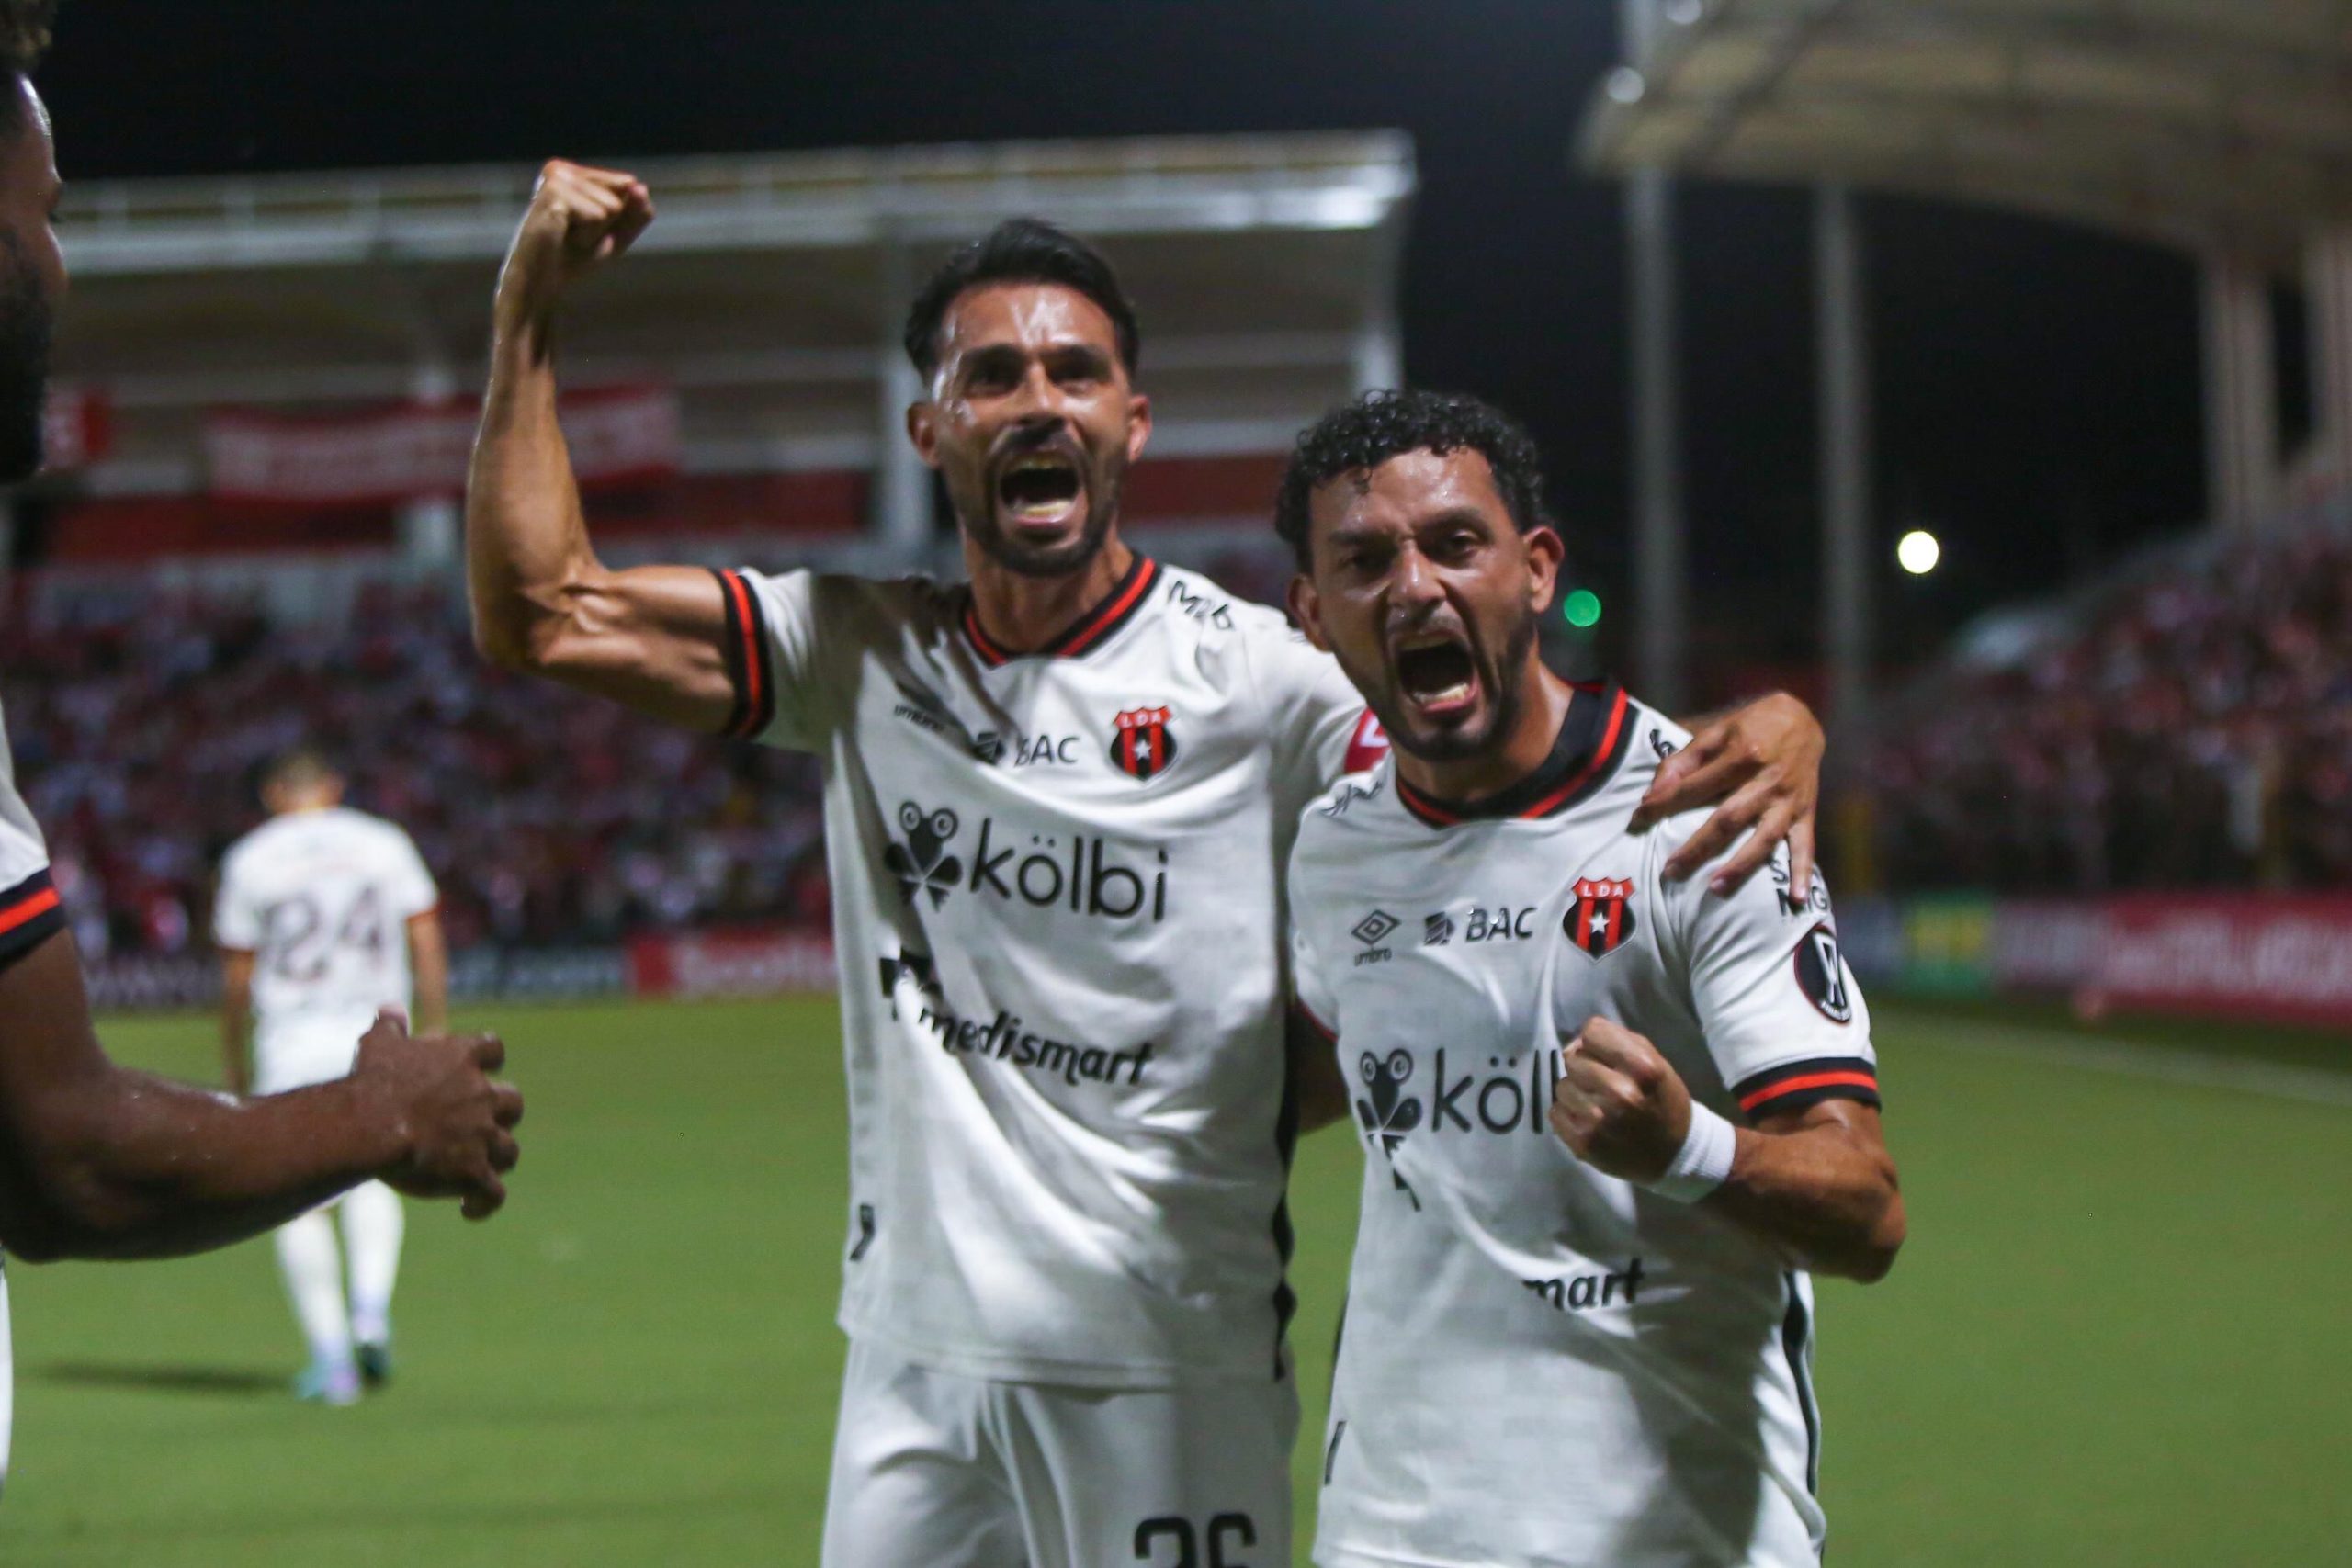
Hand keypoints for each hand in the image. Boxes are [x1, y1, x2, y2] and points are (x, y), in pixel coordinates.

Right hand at [349, 1008, 523, 1220]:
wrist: (369, 1126)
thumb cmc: (371, 1082)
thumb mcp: (378, 1045)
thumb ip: (390, 1026)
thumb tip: (389, 1007)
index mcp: (463, 1060)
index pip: (493, 1049)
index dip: (488, 1059)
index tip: (479, 1068)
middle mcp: (482, 1096)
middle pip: (513, 1103)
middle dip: (501, 1114)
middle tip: (477, 1124)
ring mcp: (482, 1136)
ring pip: (509, 1150)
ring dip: (496, 1158)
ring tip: (475, 1169)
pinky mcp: (474, 1173)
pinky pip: (493, 1194)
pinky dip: (485, 1203)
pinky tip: (469, 1209)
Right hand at [493, 160, 654, 336]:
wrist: (539, 284)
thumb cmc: (573, 258)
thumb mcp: (615, 234)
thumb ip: (636, 211)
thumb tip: (639, 186)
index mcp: (573, 172)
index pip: (627, 186)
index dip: (615, 219)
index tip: (586, 229)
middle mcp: (561, 169)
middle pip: (621, 194)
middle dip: (606, 225)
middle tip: (575, 237)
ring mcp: (556, 179)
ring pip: (612, 206)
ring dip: (595, 232)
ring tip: (567, 237)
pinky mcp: (554, 194)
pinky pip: (598, 216)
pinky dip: (587, 236)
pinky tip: (562, 238)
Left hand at [1549, 1017, 1691, 1184]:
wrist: (1673, 1155)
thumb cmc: (1663, 1101)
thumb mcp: (1655, 1062)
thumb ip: (1617, 1041)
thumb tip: (1574, 1044)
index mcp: (1642, 1068)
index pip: (1592, 1032)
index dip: (1597, 1042)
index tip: (1607, 1056)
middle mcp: (1619, 1092)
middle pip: (1573, 1059)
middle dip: (1586, 1067)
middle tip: (1603, 1084)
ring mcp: (1598, 1119)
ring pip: (1562, 1086)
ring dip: (1576, 1092)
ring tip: (1597, 1104)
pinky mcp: (1582, 1142)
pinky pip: (1556, 1113)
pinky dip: (1569, 1114)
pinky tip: (1589, 1121)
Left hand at [1630, 692, 1821, 895]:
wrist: (1803, 719)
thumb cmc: (1751, 727)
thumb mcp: (1716, 732)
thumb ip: (1683, 760)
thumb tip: (1653, 793)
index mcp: (1742, 754)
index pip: (1695, 785)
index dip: (1665, 803)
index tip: (1638, 820)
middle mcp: (1767, 780)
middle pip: (1728, 820)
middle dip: (1698, 847)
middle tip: (1671, 871)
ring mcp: (1788, 800)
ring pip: (1764, 838)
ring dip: (1741, 866)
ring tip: (1715, 889)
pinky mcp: (1806, 813)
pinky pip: (1805, 846)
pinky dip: (1804, 872)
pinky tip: (1797, 899)